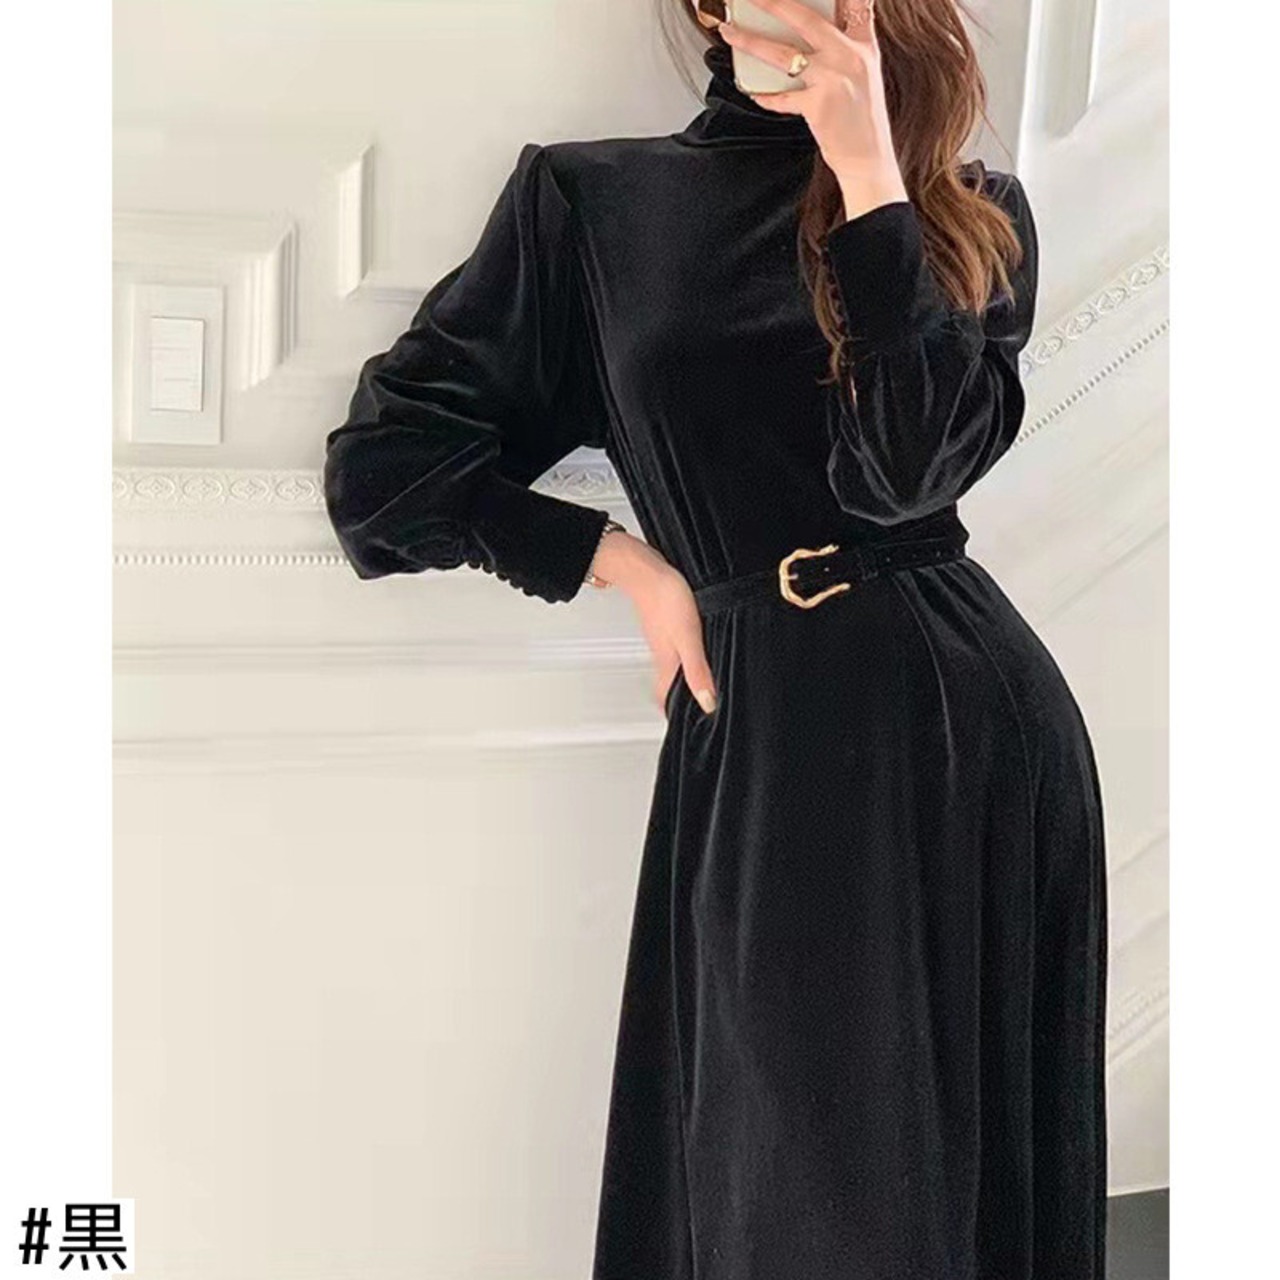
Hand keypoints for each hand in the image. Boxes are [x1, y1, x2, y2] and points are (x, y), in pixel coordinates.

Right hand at [590, 529, 717, 716]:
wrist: (645, 568)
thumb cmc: (665, 597)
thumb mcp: (689, 637)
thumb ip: (697, 670)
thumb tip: (707, 702)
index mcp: (667, 663)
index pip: (667, 700)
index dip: (675, 717)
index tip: (686, 730)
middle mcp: (663, 655)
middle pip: (667, 688)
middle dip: (677, 703)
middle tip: (690, 713)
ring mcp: (662, 640)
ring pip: (670, 669)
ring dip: (680, 682)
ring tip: (695, 689)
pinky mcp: (664, 625)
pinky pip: (673, 650)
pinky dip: (683, 659)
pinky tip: (692, 652)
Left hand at [718, 0, 908, 218]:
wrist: (869, 159)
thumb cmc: (862, 120)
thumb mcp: (865, 74)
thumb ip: (845, 48)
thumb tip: (811, 35)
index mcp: (864, 45)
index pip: (855, 3)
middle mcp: (850, 56)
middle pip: (805, 17)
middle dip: (772, 2)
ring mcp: (833, 79)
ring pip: (782, 53)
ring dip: (750, 41)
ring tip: (730, 32)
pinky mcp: (818, 105)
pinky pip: (781, 96)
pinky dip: (765, 96)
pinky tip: (754, 92)